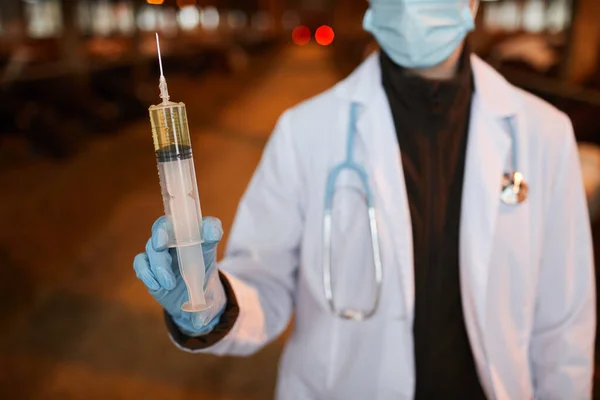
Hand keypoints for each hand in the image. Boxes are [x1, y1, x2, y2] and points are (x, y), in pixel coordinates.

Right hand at [133, 216, 226, 334]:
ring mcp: (163, 252)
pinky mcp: (150, 265)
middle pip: (167, 226)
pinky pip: (141, 261)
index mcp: (202, 243)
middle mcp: (181, 242)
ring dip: (158, 263)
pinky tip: (156, 285)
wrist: (194, 303)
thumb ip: (207, 304)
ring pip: (153, 246)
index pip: (206, 226)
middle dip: (162, 232)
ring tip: (169, 284)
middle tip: (162, 245)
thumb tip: (198, 323)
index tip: (209, 236)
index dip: (207, 227)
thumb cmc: (205, 292)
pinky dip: (145, 271)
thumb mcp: (211, 296)